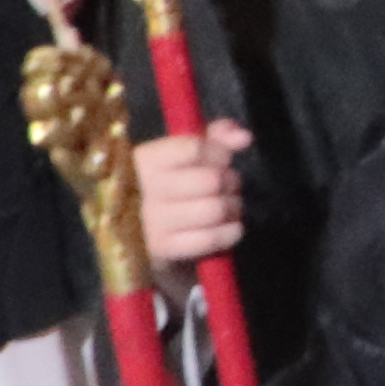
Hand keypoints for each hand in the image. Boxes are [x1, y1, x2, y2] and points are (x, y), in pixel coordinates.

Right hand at [130, 121, 247, 274]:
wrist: (140, 231)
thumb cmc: (172, 182)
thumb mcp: (186, 152)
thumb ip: (216, 136)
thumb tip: (244, 137)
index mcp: (144, 160)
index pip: (195, 149)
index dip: (220, 152)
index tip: (221, 159)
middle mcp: (144, 191)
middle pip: (212, 180)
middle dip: (230, 181)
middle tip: (227, 185)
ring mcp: (152, 223)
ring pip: (215, 209)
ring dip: (233, 206)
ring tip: (228, 205)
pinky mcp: (164, 249)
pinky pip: (212, 238)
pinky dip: (231, 231)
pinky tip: (228, 226)